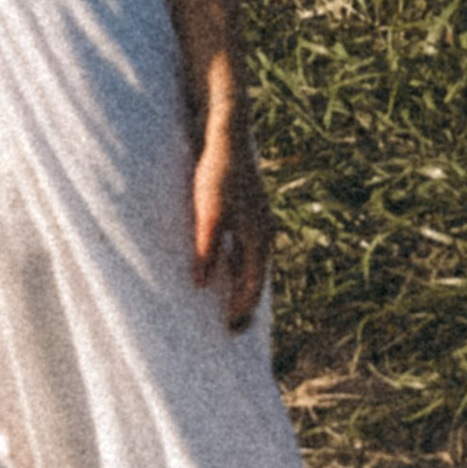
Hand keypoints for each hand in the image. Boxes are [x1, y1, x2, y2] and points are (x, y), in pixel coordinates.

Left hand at [192, 112, 272, 328]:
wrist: (228, 135)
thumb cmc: (217, 173)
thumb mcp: (209, 213)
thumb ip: (207, 248)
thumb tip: (202, 285)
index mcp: (260, 237)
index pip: (252, 285)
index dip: (242, 309)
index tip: (232, 332)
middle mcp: (265, 232)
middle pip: (255, 278)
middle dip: (245, 303)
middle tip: (234, 329)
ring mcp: (258, 221)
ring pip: (251, 263)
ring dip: (241, 284)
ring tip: (229, 304)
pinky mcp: (247, 210)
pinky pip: (244, 247)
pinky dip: (236, 264)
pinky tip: (222, 267)